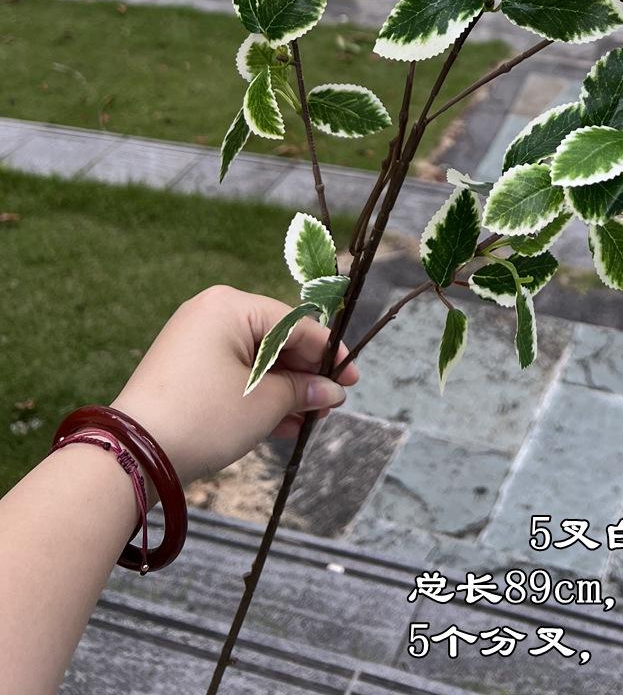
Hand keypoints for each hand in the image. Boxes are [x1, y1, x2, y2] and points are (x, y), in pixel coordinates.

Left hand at [112, 285, 357, 486]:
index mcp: (231, 306)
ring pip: (254, 360)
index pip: (296, 324)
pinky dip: (255, 395)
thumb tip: (332, 391)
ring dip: (283, 391)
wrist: (131, 455)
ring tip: (307, 422)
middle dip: (304, 376)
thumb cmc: (204, 417)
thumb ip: (303, 391)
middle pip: (275, 340)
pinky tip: (280, 426)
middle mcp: (210, 312)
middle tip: (329, 406)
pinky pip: (232, 373)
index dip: (329, 353)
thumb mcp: (263, 404)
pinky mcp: (183, 368)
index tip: (352, 379)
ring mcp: (193, 340)